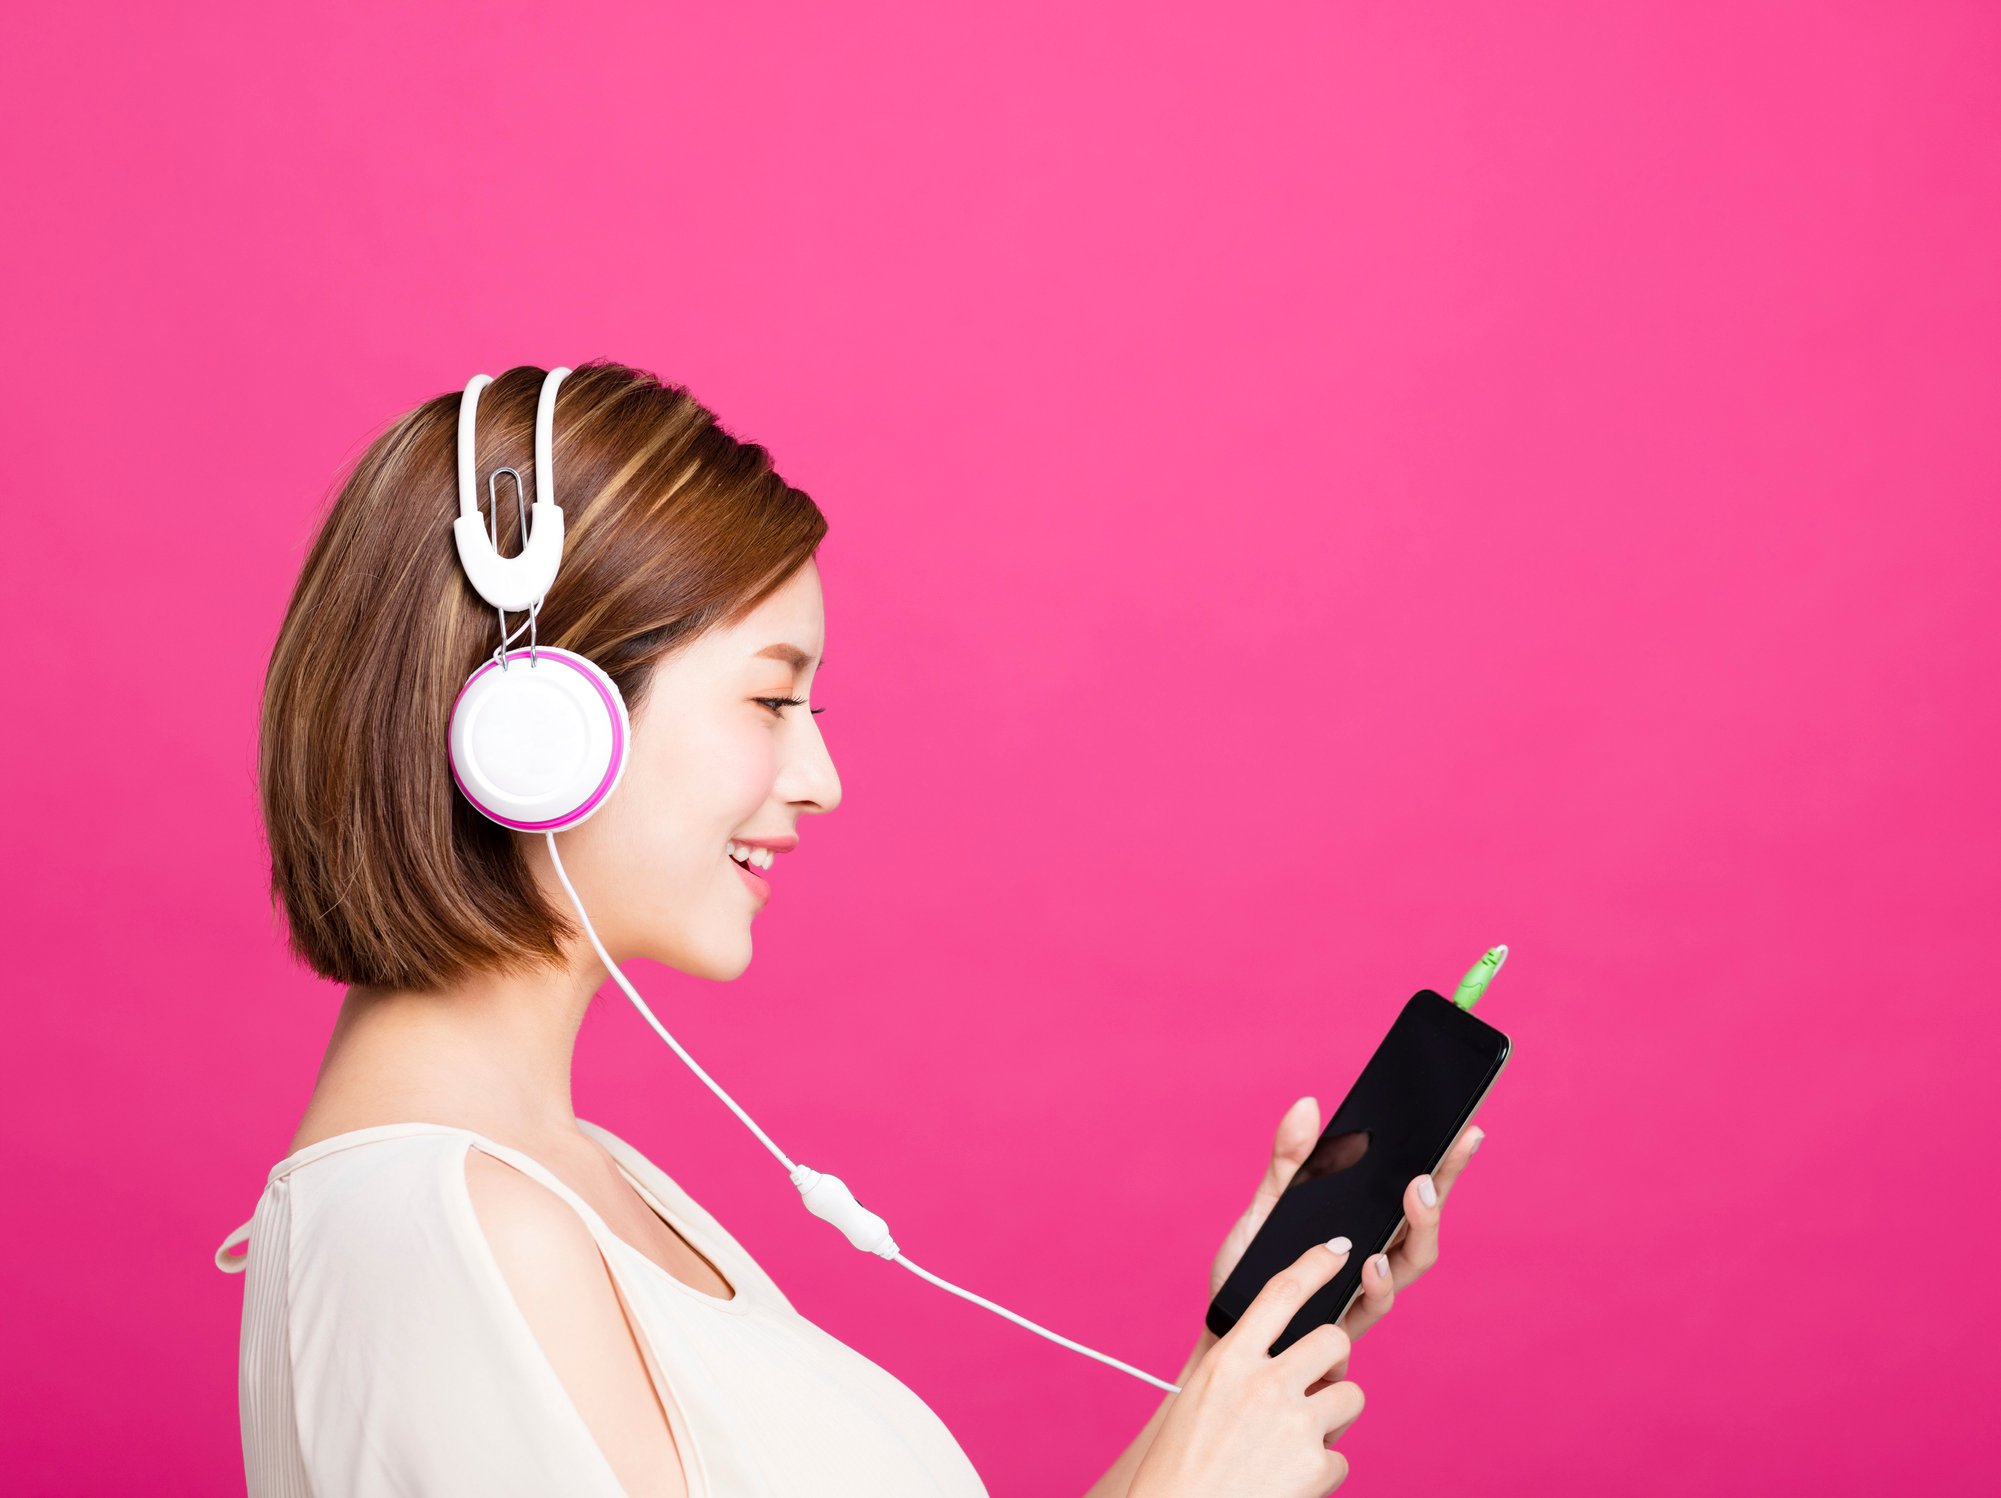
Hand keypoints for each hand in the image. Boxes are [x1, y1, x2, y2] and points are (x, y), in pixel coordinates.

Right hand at [1131, 1237, 1368, 1497]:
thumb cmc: (1182, 1465)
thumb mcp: (1201, 1399)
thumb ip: (1244, 1371)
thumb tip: (1299, 1363)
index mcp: (1228, 1361)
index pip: (1281, 1293)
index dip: (1314, 1264)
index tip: (1337, 1249)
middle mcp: (1264, 1384)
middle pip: (1333, 1340)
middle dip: (1336, 1359)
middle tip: (1321, 1380)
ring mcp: (1294, 1424)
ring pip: (1351, 1396)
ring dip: (1333, 1418)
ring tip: (1298, 1442)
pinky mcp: (1316, 1465)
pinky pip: (1341, 1457)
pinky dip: (1322, 1471)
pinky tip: (1290, 1482)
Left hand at [1203, 1096, 1485, 1380]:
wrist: (1223, 1321)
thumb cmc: (1249, 1265)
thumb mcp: (1267, 1203)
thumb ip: (1289, 1159)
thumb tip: (1307, 1105)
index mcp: (1362, 1222)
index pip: (1415, 1189)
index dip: (1446, 1163)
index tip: (1468, 1129)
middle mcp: (1374, 1254)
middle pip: (1424, 1224)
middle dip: (1441, 1192)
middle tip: (1433, 1167)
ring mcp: (1364, 1289)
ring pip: (1412, 1262)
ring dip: (1419, 1231)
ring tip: (1415, 1199)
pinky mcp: (1344, 1322)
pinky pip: (1374, 1306)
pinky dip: (1380, 1284)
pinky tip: (1373, 1262)